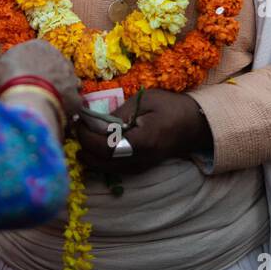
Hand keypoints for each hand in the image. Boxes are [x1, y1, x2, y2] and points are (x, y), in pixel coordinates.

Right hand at [0, 39, 82, 121]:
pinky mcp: (76, 96)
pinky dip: (66, 107)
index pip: (40, 52)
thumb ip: (8, 63)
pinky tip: (56, 113)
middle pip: (56, 66)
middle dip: (49, 76)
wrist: (28, 92)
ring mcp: (71, 77)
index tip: (27, 75)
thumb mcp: (2, 63)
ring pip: (68, 83)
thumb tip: (3, 72)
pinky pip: (72, 102)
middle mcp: (60, 57)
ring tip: (48, 102)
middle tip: (38, 90)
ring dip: (61, 90)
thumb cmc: (12, 74)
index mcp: (41, 46)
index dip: (33, 65)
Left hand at [74, 88, 209, 175]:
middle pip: (100, 162)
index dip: (86, 136)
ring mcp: (139, 168)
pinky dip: (99, 158)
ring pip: (103, 168)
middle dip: (83, 146)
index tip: (78, 122)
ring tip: (83, 134)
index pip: (104, 147)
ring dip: (89, 153)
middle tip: (77, 128)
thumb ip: (119, 113)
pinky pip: (112, 168)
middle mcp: (138, 161)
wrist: (193, 125)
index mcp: (141, 142)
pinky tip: (95, 143)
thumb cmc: (170, 107)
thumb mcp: (145, 100)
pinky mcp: (138, 169)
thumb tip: (94, 121)